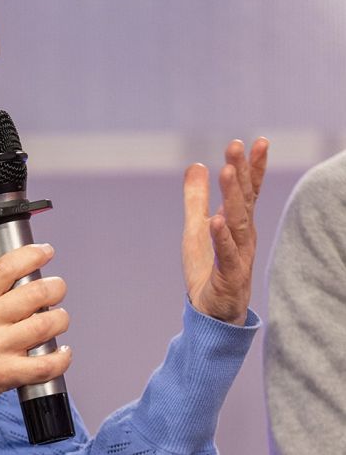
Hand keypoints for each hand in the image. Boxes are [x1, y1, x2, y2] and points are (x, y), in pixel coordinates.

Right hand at [0, 244, 70, 445]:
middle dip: (56, 287)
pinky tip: (61, 352)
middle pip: (36, 292)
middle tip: (56, 290)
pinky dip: (62, 357)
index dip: (33, 255)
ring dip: (60, 319)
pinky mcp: (7, 374)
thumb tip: (17, 278)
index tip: (45, 253)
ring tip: (57, 320)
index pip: (6, 266)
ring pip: (47, 324)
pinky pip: (47, 363)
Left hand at [182, 137, 268, 324]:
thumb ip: (196, 199)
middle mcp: (243, 236)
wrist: (210, 313)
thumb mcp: (197, 228)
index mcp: (238, 223)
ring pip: (238, 222)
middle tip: (236, 146)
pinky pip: (226, 254)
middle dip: (242, 172)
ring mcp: (239, 255)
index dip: (253, 167)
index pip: (249, 191)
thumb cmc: (208, 269)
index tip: (257, 142)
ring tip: (227, 173)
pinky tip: (216, 220)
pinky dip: (221, 237)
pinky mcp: (229, 276)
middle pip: (245, 200)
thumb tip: (197, 165)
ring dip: (233, 197)